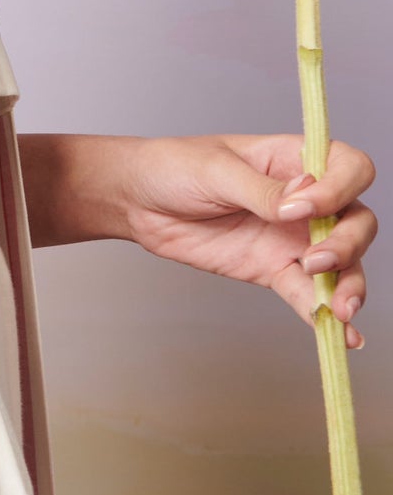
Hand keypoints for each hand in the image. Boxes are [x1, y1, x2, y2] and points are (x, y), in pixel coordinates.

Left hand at [120, 133, 375, 347]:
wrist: (137, 201)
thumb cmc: (174, 167)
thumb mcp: (216, 171)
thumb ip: (260, 190)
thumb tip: (300, 203)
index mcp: (294, 160)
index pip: (349, 168)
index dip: (341, 188)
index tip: (304, 206)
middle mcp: (305, 200)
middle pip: (356, 219)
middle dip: (348, 244)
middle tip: (315, 261)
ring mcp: (291, 237)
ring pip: (343, 262)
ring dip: (349, 284)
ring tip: (339, 308)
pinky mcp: (273, 269)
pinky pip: (307, 293)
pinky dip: (324, 314)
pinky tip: (341, 335)